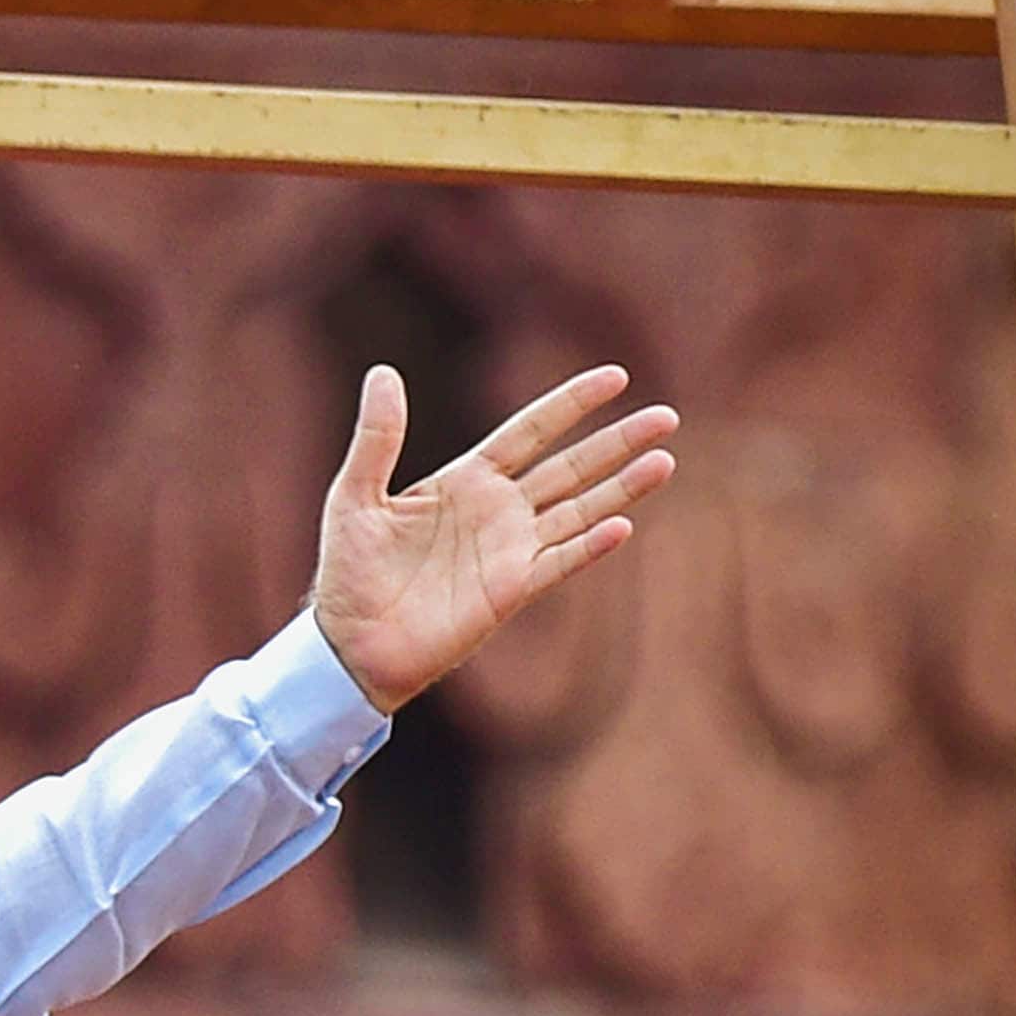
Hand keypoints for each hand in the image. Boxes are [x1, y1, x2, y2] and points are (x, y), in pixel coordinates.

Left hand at [308, 361, 676, 712]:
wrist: (350, 643)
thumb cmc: (349, 571)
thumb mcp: (355, 494)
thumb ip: (377, 437)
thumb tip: (383, 372)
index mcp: (466, 481)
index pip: (530, 431)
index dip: (571, 405)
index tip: (616, 377)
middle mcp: (499, 512)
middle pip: (571, 467)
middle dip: (617, 442)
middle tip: (666, 416)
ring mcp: (510, 551)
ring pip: (580, 511)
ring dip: (622, 487)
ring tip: (665, 459)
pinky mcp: (511, 591)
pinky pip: (559, 562)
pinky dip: (590, 546)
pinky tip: (622, 525)